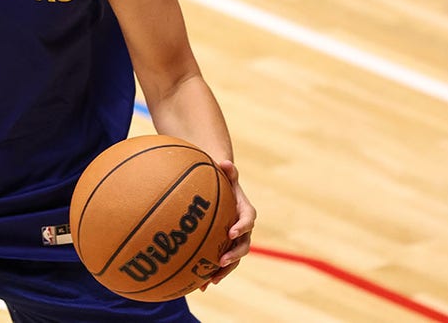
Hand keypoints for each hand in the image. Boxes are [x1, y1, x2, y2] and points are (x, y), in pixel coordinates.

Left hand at [202, 159, 254, 289]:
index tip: (232, 232)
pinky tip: (199, 286)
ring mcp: (233, 240)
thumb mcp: (225, 173)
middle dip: (233, 255)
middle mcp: (242, 228)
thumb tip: (224, 161)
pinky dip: (210, 274)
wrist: (220, 189)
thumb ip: (227, 170)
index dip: (242, 226)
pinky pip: (219, 262)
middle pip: (243, 245)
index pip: (248, 220)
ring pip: (233, 259)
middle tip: (221, 261)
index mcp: (244, 211)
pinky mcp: (223, 247)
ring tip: (210, 280)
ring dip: (223, 271)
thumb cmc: (221, 180)